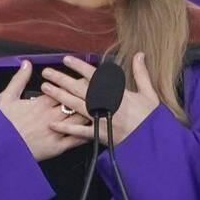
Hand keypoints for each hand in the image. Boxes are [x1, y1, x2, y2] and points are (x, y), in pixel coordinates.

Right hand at [0, 60, 91, 161]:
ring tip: (103, 105)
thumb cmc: (1, 124)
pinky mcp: (57, 147)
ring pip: (79, 119)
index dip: (76, 83)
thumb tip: (26, 64)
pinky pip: (76, 140)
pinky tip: (96, 129)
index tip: (85, 78)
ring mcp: (56, 131)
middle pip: (75, 102)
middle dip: (89, 95)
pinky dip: (87, 133)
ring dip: (91, 111)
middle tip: (100, 89)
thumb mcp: (6, 98)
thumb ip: (19, 79)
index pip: (64, 88)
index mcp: (40, 103)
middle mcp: (51, 115)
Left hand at [40, 53, 160, 146]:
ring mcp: (102, 120)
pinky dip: (66, 128)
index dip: (79, 67)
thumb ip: (141, 74)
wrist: (153, 144)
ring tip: (46, 89)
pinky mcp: (100, 136)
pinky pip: (79, 131)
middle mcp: (107, 105)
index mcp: (118, 94)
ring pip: (76, 106)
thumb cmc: (151, 120)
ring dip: (59, 97)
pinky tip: (53, 123)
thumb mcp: (149, 94)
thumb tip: (139, 55)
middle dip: (61, 79)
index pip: (94, 76)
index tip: (66, 60)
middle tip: (47, 73)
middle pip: (79, 89)